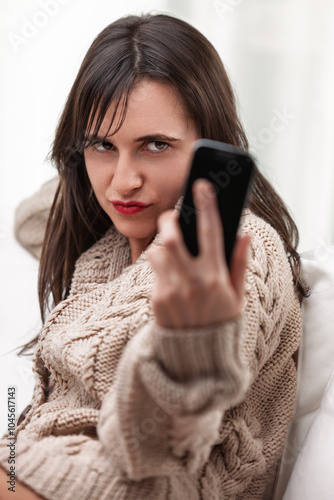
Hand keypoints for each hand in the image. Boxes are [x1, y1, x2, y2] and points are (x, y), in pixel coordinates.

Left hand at [146, 179, 250, 328]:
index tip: (201, 186)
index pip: (211, 231)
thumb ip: (239, 264)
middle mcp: (192, 281)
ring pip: (156, 252)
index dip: (206, 205)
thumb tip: (244, 235)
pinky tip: (170, 275)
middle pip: (170, 237)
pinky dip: (160, 266)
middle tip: (171, 219)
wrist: (197, 358)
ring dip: (161, 245)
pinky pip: (153, 271)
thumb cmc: (221, 323)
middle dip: (168, 222)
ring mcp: (171, 290)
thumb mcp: (237, 296)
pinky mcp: (156, 299)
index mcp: (216, 276)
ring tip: (170, 251)